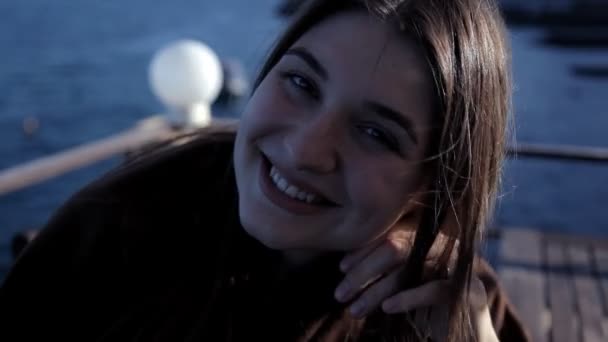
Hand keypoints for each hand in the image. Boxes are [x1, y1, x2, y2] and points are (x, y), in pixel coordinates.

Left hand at [335, 231, 498, 340]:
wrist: (470, 341)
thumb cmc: (431, 314)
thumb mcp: (403, 289)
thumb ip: (385, 275)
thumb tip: (345, 268)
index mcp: (429, 241)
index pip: (390, 235)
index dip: (364, 249)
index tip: (341, 267)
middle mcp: (445, 247)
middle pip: (396, 248)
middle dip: (363, 271)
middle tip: (340, 294)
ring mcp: (459, 268)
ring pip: (411, 268)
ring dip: (377, 290)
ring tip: (355, 309)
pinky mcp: (471, 292)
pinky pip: (434, 290)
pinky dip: (407, 298)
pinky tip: (387, 308)